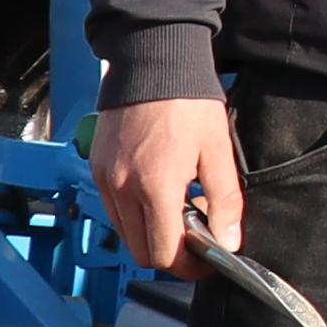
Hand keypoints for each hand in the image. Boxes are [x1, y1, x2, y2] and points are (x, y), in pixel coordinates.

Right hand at [94, 94, 239, 275]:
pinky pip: (113, 208)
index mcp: (155, 186)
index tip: (205, 261)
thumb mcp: (217, 150)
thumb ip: (225, 201)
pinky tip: (157, 193)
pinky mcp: (98, 167)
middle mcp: (122, 188)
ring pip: (125, 232)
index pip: (164, 253)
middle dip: (169, 254)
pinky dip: (134, 213)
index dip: (187, 267)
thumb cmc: (187, 100)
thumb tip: (228, 240)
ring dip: (150, 234)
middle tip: (195, 240)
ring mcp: (105, 178)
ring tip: (178, 210)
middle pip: (140, 251)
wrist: (153, 59)